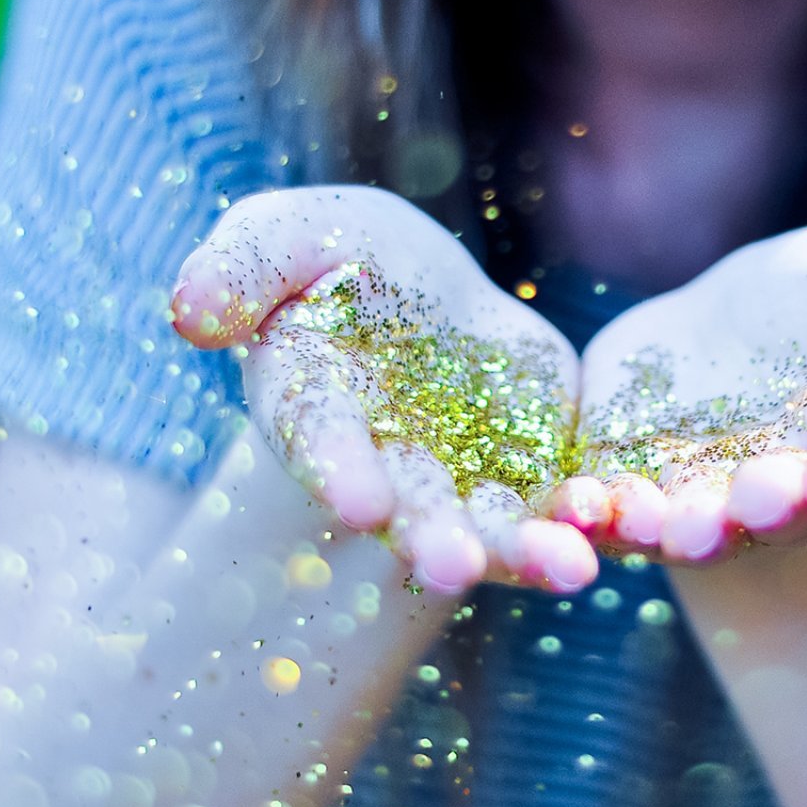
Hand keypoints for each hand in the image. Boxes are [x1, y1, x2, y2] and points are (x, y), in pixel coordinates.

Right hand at [172, 187, 598, 594]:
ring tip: (570, 569)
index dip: (336, 470)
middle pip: (412, 511)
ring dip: (528, 552)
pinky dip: (587, 519)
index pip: (320, 445)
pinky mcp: (533, 469)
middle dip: (433, 539)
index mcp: (317, 412)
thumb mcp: (286, 238)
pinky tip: (617, 524)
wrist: (418, 294)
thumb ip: (242, 269)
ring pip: (496, 527)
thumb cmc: (333, 262)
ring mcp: (466, 478)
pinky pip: (561, 504)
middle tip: (455, 566)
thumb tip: (189, 314)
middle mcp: (389, 467)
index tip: (356, 500)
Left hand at [558, 225, 806, 562]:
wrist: (744, 329)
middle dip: (766, 507)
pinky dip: (594, 512)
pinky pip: (608, 504)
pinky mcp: (625, 478)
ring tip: (670, 526)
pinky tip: (577, 506)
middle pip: (775, 505)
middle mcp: (780, 486)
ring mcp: (699, 493)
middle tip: (758, 505)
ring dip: (678, 527)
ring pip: (687, 519)